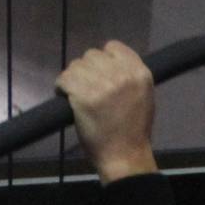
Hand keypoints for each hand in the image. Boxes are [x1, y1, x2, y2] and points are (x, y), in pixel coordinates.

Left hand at [56, 40, 160, 181]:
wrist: (125, 157)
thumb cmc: (133, 131)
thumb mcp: (143, 97)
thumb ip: (129, 77)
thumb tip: (108, 64)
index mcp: (140, 73)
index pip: (114, 47)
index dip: (104, 59)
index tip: (100, 75)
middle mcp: (122, 74)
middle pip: (92, 55)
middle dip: (87, 70)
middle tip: (87, 89)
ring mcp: (102, 84)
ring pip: (76, 65)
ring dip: (73, 79)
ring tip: (77, 96)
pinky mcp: (84, 95)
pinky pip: (64, 79)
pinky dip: (61, 87)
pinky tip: (65, 97)